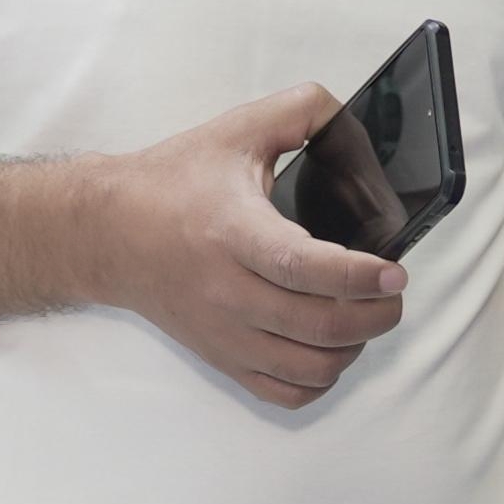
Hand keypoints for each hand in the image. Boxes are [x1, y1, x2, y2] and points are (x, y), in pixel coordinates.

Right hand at [100, 84, 407, 408]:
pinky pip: (283, 392)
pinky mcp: (221, 356)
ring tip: (366, 316)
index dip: (357, 275)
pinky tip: (330, 347)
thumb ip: (301, 111)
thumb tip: (351, 120)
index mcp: (233, 232)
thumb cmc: (172, 182)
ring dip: (353, 348)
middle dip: (375, 314)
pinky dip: (319, 378)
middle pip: (317, 326)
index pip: (302, 267)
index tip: (395, 271)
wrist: (108, 232)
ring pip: (307, 367)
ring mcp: (224, 332)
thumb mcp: (236, 130)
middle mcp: (227, 291)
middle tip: (393, 293)